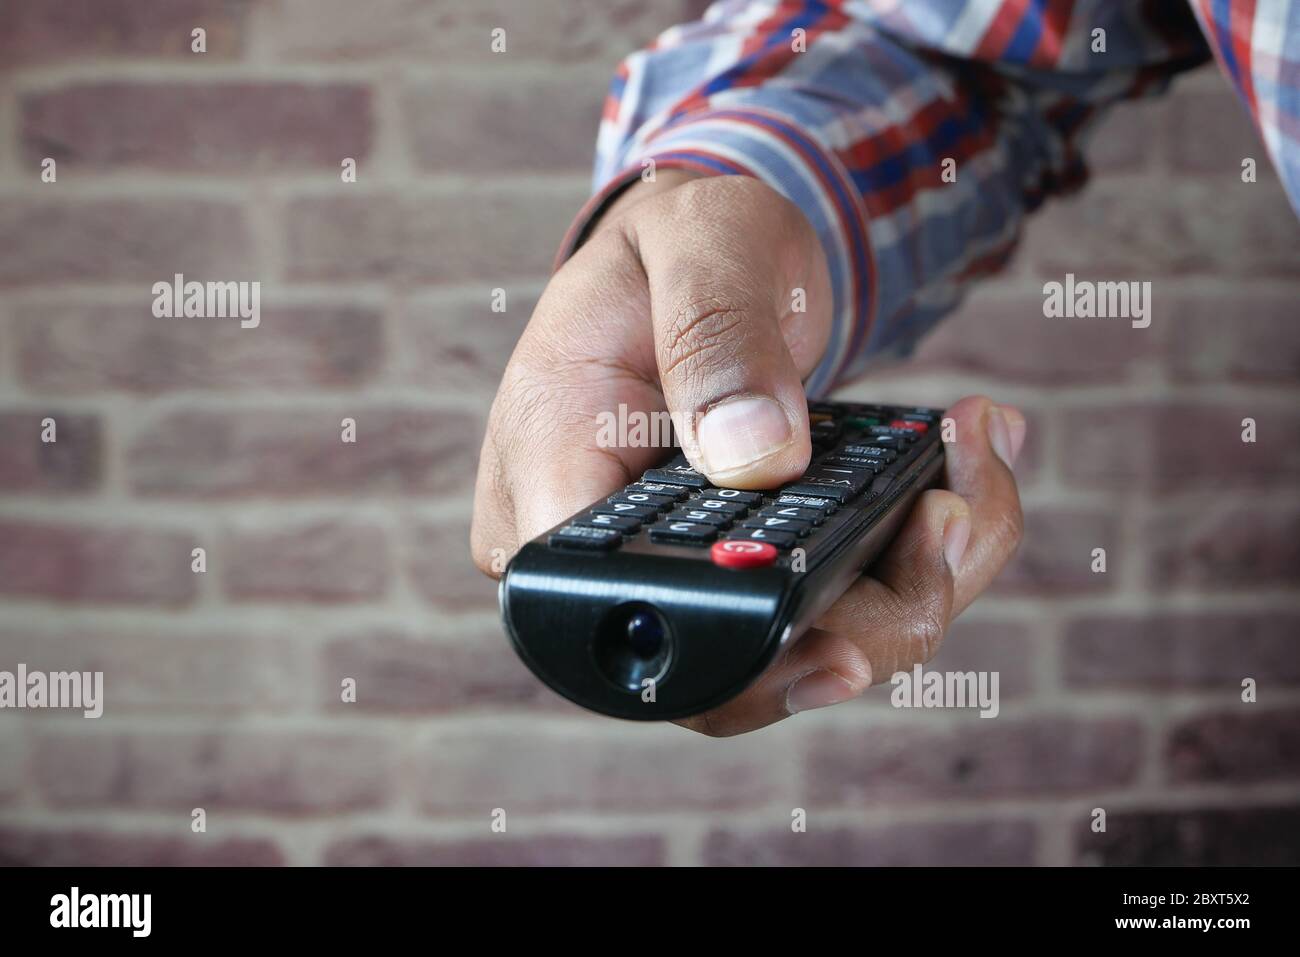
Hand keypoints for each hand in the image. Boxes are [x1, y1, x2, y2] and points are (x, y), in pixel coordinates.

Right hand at [471, 172, 1025, 734]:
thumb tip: (755, 456)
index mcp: (552, 472)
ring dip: (918, 582)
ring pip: (803, 649)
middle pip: (733, 667)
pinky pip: (835, 606)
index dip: (735, 662)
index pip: (622, 619)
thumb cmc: (680, 242)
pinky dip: (918, 556)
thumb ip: (715, 337)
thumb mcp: (699, 248)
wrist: (705, 258)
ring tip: (974, 460)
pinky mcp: (743, 567)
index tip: (847, 641)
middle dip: (869, 616)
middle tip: (951, 511)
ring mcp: (676, 566)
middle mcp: (602, 549)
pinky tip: (962, 474)